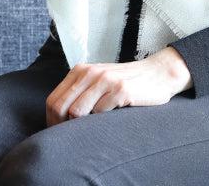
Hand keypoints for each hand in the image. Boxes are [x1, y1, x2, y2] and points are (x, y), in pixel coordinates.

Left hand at [45, 47, 191, 126]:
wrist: (157, 73)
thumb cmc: (125, 82)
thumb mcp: (98, 80)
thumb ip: (79, 92)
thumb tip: (57, 119)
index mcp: (80, 71)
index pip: (53, 100)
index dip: (52, 122)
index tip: (60, 134)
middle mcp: (90, 73)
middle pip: (61, 107)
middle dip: (62, 127)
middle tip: (72, 138)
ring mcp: (106, 81)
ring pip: (77, 111)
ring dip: (81, 126)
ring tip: (91, 130)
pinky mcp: (121, 90)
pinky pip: (100, 113)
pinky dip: (101, 122)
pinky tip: (109, 121)